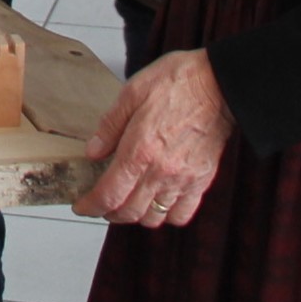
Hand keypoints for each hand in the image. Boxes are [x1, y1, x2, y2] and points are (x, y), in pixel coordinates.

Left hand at [73, 49, 234, 227]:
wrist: (219, 84)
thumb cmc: (178, 82)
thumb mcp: (132, 92)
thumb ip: (110, 125)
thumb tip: (93, 152)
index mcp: (140, 149)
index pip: (109, 194)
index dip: (90, 206)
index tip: (81, 206)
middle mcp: (161, 171)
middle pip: (129, 212)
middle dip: (108, 212)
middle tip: (100, 202)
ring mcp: (183, 179)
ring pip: (154, 218)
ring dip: (135, 215)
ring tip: (127, 200)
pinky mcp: (201, 181)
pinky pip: (182, 214)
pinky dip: (166, 216)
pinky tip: (158, 201)